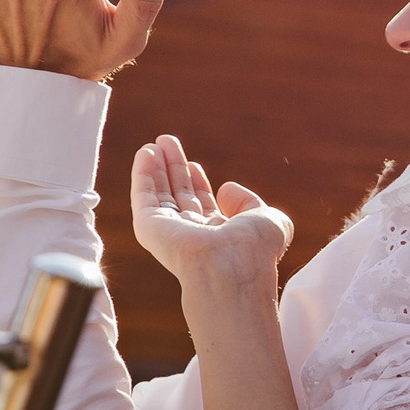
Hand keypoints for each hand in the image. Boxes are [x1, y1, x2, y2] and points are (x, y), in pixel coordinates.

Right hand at [130, 134, 292, 291]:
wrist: (231, 267)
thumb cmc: (254, 248)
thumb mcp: (267, 219)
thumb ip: (250, 202)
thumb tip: (225, 188)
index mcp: (218, 235)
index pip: (203, 205)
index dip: (198, 183)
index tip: (194, 164)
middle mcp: (192, 235)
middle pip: (178, 195)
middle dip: (174, 169)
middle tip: (168, 143)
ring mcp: (169, 232)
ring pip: (159, 194)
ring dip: (155, 168)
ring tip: (154, 144)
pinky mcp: (149, 227)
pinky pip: (143, 196)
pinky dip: (142, 174)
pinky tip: (146, 154)